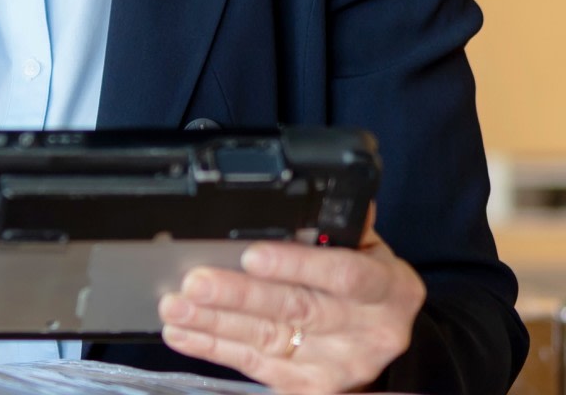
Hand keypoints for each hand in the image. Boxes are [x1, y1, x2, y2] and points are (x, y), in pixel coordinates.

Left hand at [156, 214, 423, 392]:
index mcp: (389, 289)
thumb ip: (340, 224)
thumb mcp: (369, 252)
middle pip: (296, 310)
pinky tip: (185, 333)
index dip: (295, 264)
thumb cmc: (367, 288)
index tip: (251, 254)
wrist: (379, 344)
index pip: (343, 275)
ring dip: (214, 323)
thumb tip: (318, 190)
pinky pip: (255, 366)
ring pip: (268, 340)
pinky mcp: (311, 388)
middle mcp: (370, 332)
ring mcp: (340, 366)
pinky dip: (213, 349)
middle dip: (239, 295)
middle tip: (195, 281)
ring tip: (176, 305)